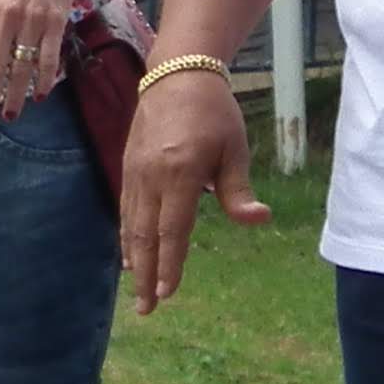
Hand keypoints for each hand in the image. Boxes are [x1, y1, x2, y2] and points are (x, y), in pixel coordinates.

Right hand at [118, 68, 269, 315]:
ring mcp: (135, 171)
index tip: (168, 294)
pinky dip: (127, 236)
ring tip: (138, 290)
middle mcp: (151, 176)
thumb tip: (258, 219)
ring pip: (130, 225)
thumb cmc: (215, 112)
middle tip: (145, 310)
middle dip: (146, 275)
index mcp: (180, 173)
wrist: (177, 74)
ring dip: (135, 260)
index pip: (173, 230)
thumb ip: (238, 191)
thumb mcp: (235, 149)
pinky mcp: (128, 166)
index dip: (170, 264)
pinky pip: (126, 208)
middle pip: (144, 235)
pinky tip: (130, 254)